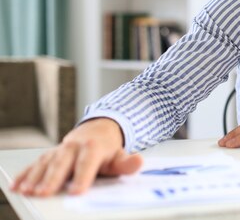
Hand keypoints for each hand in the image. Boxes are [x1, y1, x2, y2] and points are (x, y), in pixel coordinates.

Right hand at [11, 118, 142, 196]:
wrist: (98, 129)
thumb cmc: (108, 148)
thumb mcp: (120, 155)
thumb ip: (127, 163)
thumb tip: (138, 162)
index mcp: (93, 147)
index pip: (87, 163)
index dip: (82, 177)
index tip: (77, 191)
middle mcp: (74, 146)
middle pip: (62, 163)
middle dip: (52, 178)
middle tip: (44, 193)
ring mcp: (60, 149)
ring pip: (46, 163)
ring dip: (36, 177)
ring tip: (29, 191)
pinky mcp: (50, 154)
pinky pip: (35, 163)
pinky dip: (25, 174)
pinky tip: (17, 185)